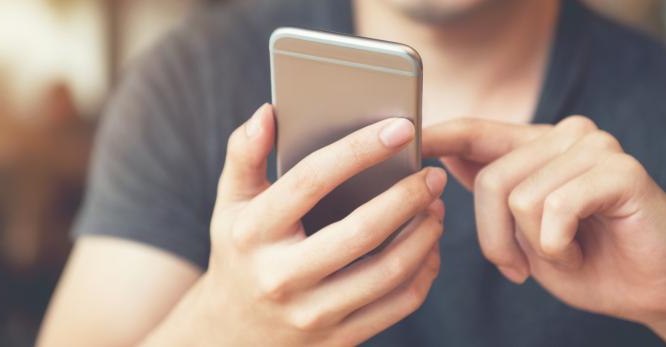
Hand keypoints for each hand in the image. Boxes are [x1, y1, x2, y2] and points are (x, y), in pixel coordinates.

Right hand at [143, 104, 447, 345]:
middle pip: (360, 232)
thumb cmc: (241, 251)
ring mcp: (311, 314)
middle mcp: (280, 276)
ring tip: (434, 206)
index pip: (310, 182)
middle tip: (432, 174)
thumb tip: (269, 112)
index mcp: (252, 233)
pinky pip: (397, 305)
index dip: (358, 150)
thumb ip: (245, 154)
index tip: (401, 128)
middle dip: (406, 197)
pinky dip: (423, 272)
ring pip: (387, 272)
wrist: (234, 332)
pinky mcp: (338, 339)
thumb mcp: (231, 203)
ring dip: (423, 235)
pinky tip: (428, 246)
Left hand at [424, 116, 665, 343]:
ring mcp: (596, 147)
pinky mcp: (620, 170)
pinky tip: (580, 252)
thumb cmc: (589, 263)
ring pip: (519, 198)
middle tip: (520, 267)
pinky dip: (559, 247)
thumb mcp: (522, 233)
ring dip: (535, 247)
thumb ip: (492, 193)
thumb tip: (445, 158)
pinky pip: (556, 209)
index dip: (439, 136)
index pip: (475, 130)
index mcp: (537, 146)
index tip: (408, 141)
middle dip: (495, 238)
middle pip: (490, 180)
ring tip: (566, 253)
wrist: (659, 292)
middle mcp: (565, 135)